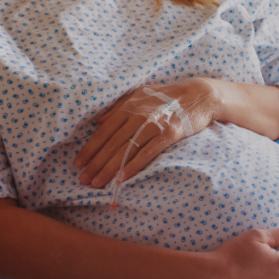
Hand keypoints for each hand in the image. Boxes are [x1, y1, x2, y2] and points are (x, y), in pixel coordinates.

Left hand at [75, 78, 222, 187]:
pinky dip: (133, 166)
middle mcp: (138, 116)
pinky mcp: (169, 134)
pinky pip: (147, 153)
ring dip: (110, 169)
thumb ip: (119, 106)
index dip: (89, 149)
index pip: (103, 131)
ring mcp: (154, 125)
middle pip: (111, 144)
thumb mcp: (141, 94)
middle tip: (83, 180)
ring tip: (97, 183)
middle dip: (95, 164)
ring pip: (126, 151)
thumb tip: (98, 121)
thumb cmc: (169, 96)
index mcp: (129, 106)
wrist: (200, 95)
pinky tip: (122, 179)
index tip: (78, 164)